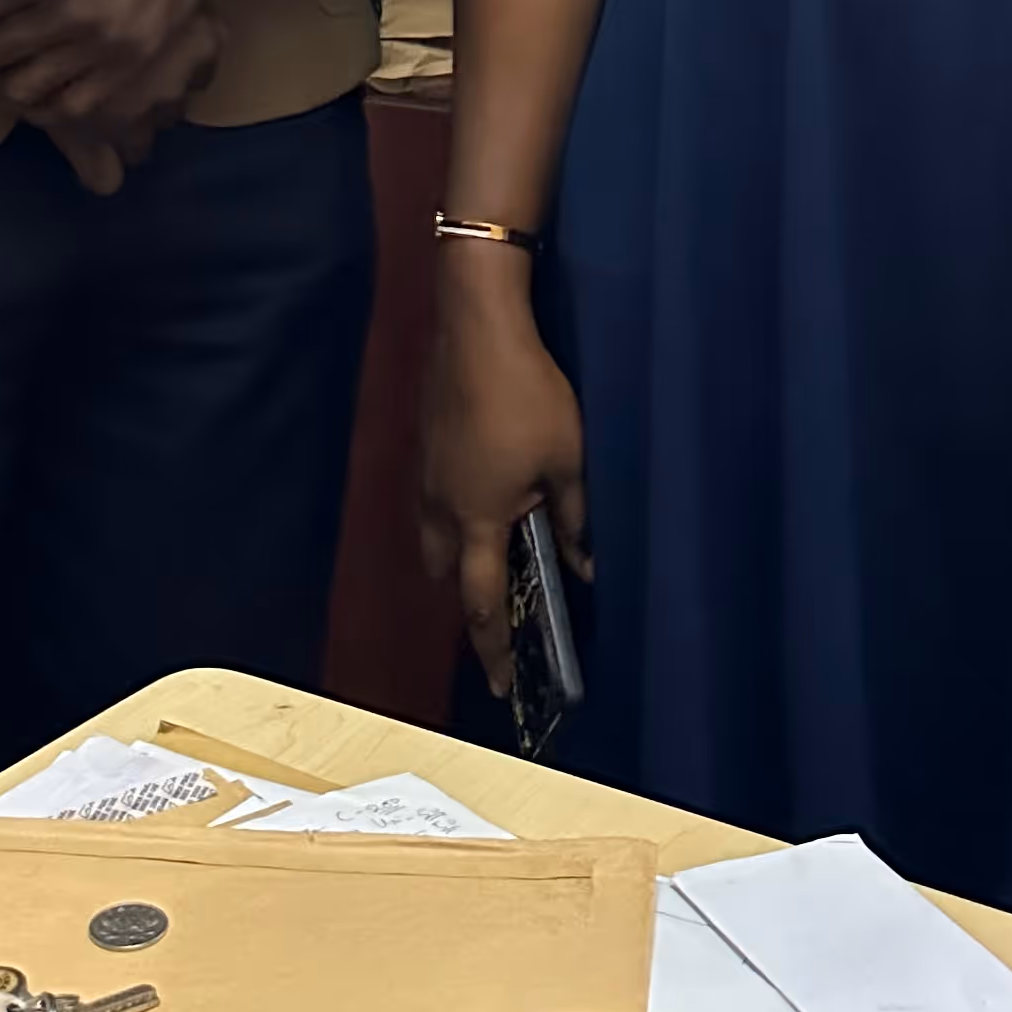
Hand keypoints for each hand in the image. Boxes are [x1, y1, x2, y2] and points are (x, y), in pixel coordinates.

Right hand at [419, 261, 590, 696]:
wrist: (476, 326)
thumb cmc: (527, 395)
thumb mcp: (567, 460)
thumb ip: (574, 518)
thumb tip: (584, 564)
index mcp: (478, 520)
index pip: (482, 603)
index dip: (491, 648)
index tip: (496, 685)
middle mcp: (442, 506)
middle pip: (445, 573)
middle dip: (469, 596)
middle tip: (503, 604)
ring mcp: (427, 473)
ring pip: (435, 534)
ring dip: (459, 550)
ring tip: (497, 542)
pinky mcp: (427, 443)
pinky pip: (436, 499)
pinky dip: (455, 511)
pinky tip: (485, 488)